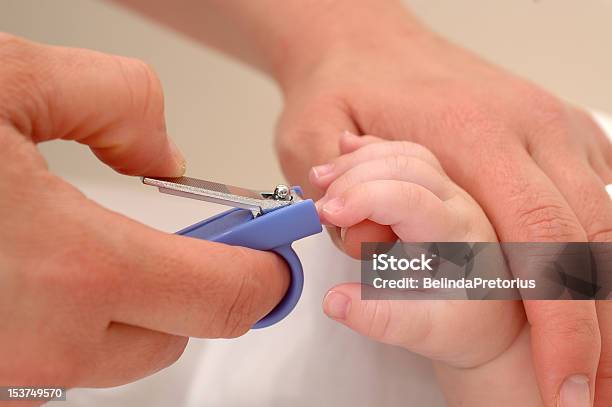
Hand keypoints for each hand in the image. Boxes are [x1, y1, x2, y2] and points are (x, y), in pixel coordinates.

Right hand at [0, 34, 287, 388]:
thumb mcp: (11, 79)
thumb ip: (117, 104)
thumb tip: (160, 156)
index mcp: (71, 270)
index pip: (227, 298)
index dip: (262, 271)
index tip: (270, 250)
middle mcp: (40, 343)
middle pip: (181, 334)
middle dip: (194, 284)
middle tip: (175, 232)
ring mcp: (3, 373)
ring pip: (118, 354)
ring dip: (132, 301)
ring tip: (92, 237)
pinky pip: (58, 358)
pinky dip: (75, 316)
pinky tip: (40, 266)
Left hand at [274, 5, 610, 405]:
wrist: (363, 38)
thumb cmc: (342, 85)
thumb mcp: (310, 141)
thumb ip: (342, 204)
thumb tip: (374, 253)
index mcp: (473, 133)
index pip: (537, 238)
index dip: (560, 323)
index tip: (566, 385)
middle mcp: (526, 126)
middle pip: (590, 238)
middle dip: (598, 328)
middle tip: (591, 394)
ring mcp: (547, 122)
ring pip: (603, 220)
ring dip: (605, 297)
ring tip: (599, 361)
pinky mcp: (552, 126)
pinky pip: (598, 192)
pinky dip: (602, 250)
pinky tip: (592, 293)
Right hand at [315, 134, 539, 405]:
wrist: (492, 314)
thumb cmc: (464, 322)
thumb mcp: (426, 332)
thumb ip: (381, 318)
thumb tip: (333, 301)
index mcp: (456, 233)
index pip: (409, 198)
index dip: (363, 198)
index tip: (325, 215)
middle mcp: (455, 202)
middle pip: (402, 166)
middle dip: (353, 179)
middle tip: (319, 210)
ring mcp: (446, 190)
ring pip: (402, 154)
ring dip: (359, 162)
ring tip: (322, 178)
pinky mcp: (432, 188)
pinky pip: (403, 156)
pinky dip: (371, 151)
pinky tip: (346, 146)